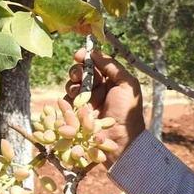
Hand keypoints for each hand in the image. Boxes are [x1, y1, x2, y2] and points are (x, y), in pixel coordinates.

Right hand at [65, 48, 145, 168]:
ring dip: (72, 84)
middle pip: (81, 72)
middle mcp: (98, 88)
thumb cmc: (126, 112)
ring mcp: (86, 101)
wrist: (119, 140)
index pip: (95, 64)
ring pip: (72, 85)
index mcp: (111, 80)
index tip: (78, 55)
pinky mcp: (76, 113)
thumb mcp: (127, 85)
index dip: (86, 57)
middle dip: (77, 71)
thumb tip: (95, 53)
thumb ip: (113, 67)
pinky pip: (66, 101)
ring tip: (78, 92)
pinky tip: (73, 103)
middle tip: (78, 76)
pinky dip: (67, 99)